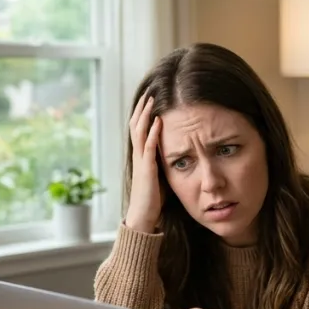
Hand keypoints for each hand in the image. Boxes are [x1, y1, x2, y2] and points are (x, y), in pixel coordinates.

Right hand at [124, 92, 162, 232]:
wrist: (143, 216)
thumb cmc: (152, 198)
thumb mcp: (158, 175)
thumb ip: (161, 162)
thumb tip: (173, 152)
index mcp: (140, 156)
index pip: (138, 129)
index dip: (142, 114)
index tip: (149, 100)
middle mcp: (138, 156)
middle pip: (135, 125)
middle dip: (142, 108)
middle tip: (148, 93)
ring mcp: (141, 161)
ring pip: (139, 132)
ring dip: (145, 115)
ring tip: (151, 100)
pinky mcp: (147, 169)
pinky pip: (148, 147)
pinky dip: (152, 133)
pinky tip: (158, 121)